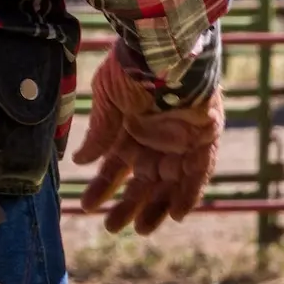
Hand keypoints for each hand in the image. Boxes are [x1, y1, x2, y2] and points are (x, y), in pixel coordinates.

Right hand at [75, 49, 221, 234]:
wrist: (163, 53)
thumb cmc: (130, 70)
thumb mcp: (106, 102)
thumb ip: (99, 133)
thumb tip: (81, 160)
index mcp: (129, 129)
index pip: (115, 166)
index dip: (101, 186)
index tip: (86, 205)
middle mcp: (154, 139)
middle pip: (142, 181)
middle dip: (128, 204)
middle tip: (112, 227)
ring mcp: (180, 142)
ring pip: (169, 183)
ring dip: (155, 206)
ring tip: (141, 231)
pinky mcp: (203, 141)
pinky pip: (198, 174)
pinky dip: (188, 194)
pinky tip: (174, 215)